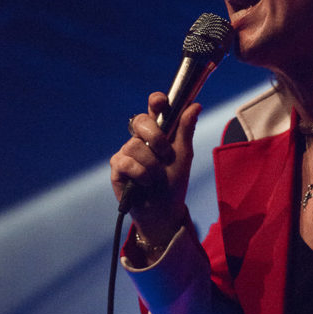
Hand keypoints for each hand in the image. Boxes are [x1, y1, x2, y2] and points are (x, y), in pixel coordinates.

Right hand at [110, 91, 201, 243]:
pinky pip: (127, 163)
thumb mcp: (184, 156)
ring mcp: (127, 152)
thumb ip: (186, 130)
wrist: (164, 211)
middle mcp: (140, 138)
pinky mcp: (117, 167)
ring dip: (152, 165)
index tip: (160, 102)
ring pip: (135, 145)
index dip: (156, 102)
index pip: (154, 110)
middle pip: (141, 121)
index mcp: (158, 132)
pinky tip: (144, 184)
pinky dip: (141, 175)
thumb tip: (195, 105)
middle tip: (165, 155)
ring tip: (156, 178)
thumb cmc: (174, 182)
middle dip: (156, 138)